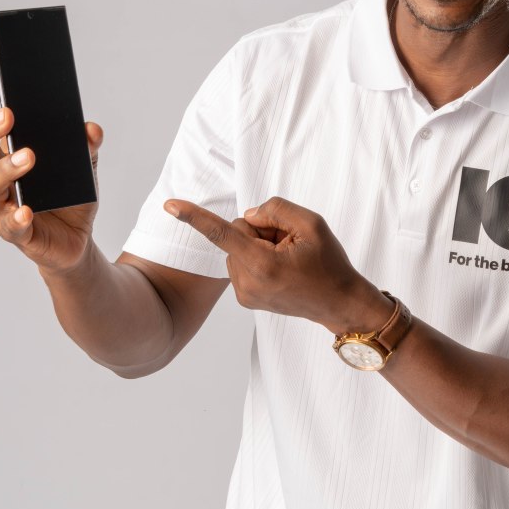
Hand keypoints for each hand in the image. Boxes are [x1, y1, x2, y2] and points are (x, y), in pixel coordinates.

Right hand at [0, 107, 102, 274]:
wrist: (78, 240)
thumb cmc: (71, 200)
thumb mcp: (85, 172)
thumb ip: (88, 150)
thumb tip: (92, 129)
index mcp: (10, 162)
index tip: (7, 104)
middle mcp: (1, 183)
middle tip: (9, 118)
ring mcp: (5, 209)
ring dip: (6, 170)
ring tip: (28, 156)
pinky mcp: (19, 234)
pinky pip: (11, 226)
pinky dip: (17, 217)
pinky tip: (27, 210)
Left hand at [164, 196, 390, 332]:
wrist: (340, 304)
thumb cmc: (330, 264)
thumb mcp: (312, 224)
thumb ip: (275, 209)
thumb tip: (247, 216)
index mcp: (262, 264)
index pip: (222, 233)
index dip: (194, 216)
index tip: (168, 204)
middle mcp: (247, 282)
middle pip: (236, 234)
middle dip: (259, 231)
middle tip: (291, 245)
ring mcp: (244, 294)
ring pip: (238, 249)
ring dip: (260, 247)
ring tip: (289, 261)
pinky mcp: (245, 299)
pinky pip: (242, 264)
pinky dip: (258, 261)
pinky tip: (282, 272)